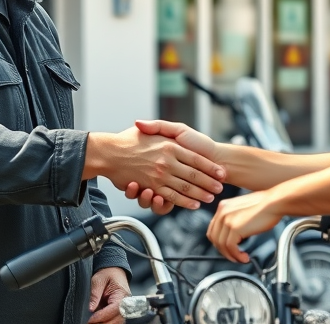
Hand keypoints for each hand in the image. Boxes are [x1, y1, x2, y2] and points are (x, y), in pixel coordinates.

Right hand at [88, 127, 225, 210]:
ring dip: (200, 194)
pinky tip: (193, 204)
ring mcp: (160, 174)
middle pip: (195, 174)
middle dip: (209, 183)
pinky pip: (171, 195)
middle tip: (220, 188)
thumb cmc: (128, 139)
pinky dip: (184, 201)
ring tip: (210, 198)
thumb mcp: (149, 128)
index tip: (221, 172)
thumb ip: (161, 126)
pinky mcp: (152, 186)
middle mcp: (167, 160)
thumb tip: (185, 133)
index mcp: (170, 145)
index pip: (196, 158)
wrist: (109, 152)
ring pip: (185, 187)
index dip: (210, 166)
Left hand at [88, 267, 128, 323]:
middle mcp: (125, 303)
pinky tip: (99, 321)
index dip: (102, 316)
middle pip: (117, 319)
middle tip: (91, 323)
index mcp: (122, 294)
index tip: (91, 319)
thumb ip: (95, 295)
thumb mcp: (98, 281)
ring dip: (106, 323)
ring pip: (117, 321)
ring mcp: (124, 307)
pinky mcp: (120, 310)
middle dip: (104, 322)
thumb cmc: (108, 274)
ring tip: (94, 323)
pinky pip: (116, 320)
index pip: (114, 309)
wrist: (113, 270)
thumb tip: (91, 308)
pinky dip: (108, 322)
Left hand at [207, 190, 282, 262]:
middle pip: (214, 238)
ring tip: (240, 258)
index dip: (219, 242)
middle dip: (223, 251)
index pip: (213, 229)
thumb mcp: (243, 209)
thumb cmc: (265, 206)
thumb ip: (234, 218)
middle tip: (234, 256)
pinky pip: (230, 248)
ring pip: (221, 245)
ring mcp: (227, 220)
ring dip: (231, 256)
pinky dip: (236, 256)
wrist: (274, 203)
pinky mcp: (235, 228)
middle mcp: (222, 212)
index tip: (228, 249)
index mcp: (223, 207)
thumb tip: (232, 235)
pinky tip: (244, 257)